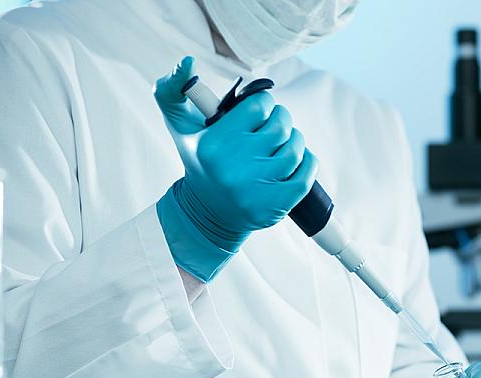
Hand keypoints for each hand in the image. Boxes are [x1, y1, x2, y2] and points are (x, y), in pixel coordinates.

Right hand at [154, 56, 317, 280]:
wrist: (207, 213)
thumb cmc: (200, 161)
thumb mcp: (179, 126)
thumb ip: (172, 90)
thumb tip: (188, 62)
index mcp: (214, 144)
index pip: (258, 106)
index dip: (264, 104)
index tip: (260, 111)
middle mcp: (234, 167)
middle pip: (280, 126)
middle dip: (282, 120)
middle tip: (276, 125)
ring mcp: (255, 189)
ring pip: (295, 150)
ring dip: (296, 141)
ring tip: (285, 143)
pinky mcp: (274, 206)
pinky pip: (305, 176)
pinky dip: (308, 163)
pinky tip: (300, 160)